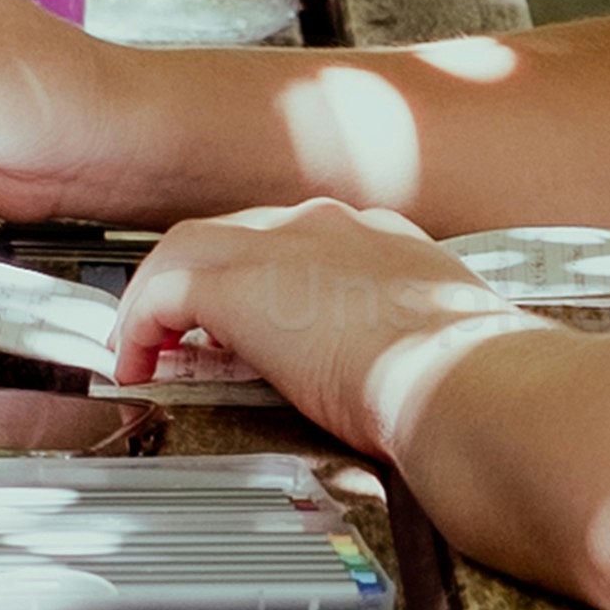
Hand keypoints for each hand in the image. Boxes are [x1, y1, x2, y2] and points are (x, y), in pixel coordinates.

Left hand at [110, 201, 514, 453]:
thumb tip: (421, 381)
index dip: (264, 276)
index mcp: (382, 239)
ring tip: (145, 346)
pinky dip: (138, 327)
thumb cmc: (472, 382)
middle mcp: (329, 227)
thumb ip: (418, 345)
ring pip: (188, 250)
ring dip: (158, 296)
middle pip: (235, 235)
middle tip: (179, 328)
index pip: (300, 240)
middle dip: (201, 277)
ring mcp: (282, 247)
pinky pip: (161, 295)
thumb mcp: (446, 345)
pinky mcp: (241, 287)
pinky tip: (136, 367)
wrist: (468, 380)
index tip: (254, 318)